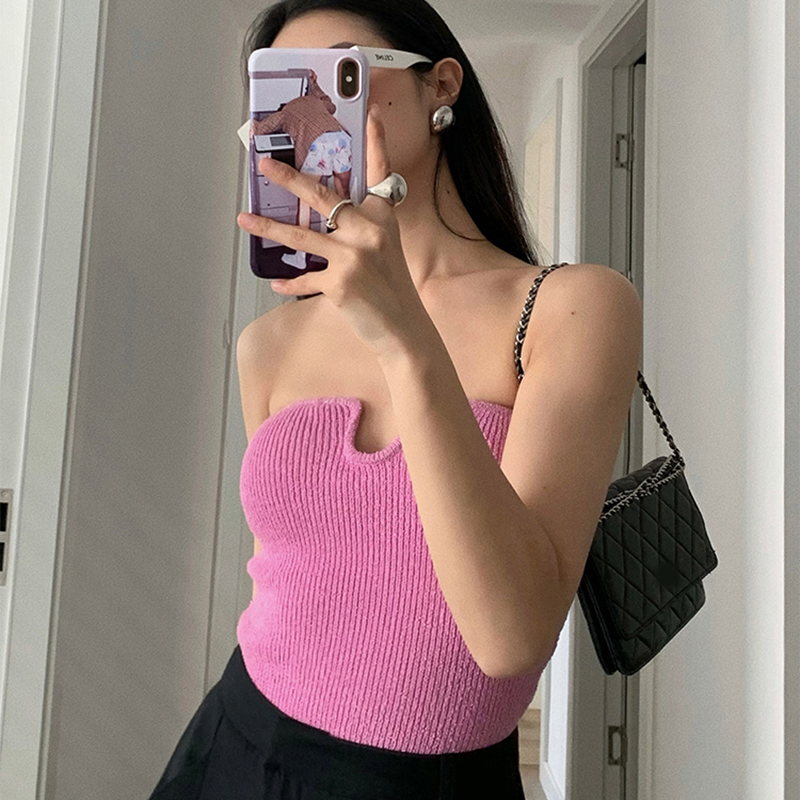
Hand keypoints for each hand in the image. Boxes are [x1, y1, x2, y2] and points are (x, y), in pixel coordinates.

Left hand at [236, 105, 427, 359]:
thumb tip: (327, 220)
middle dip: (289, 178)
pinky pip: (305, 279)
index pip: (380, 173)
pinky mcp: (340, 283)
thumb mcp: (385, 250)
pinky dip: (289, 283)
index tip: (372, 111)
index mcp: (383, 219)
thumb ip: (360, 230)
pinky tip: (276, 282)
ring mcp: (354, 257)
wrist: (404, 329)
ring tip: (245, 219)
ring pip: (301, 237)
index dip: (376, 142)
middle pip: (323, 197)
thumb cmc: (393, 290)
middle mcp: (369, 232)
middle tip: (264, 164)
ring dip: (268, 228)